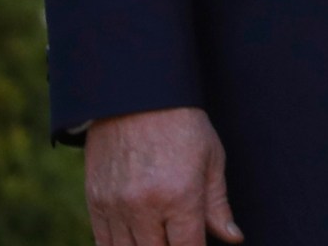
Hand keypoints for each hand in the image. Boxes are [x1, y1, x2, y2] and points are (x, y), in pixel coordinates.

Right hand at [85, 107, 242, 245]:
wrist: (136, 97)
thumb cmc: (183, 125)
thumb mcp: (211, 160)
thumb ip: (218, 205)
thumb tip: (233, 238)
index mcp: (180, 196)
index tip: (198, 245)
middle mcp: (144, 206)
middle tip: (178, 237)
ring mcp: (115, 206)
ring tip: (159, 236)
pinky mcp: (94, 201)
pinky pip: (102, 242)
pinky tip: (135, 241)